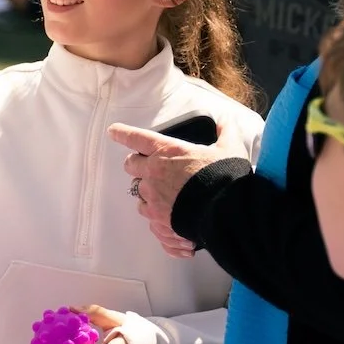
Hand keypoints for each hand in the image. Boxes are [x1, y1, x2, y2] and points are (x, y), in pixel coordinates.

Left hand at [109, 121, 245, 250]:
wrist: (228, 212)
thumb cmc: (226, 177)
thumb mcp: (230, 150)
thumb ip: (226, 134)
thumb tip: (226, 122)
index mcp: (166, 151)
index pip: (136, 138)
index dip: (122, 133)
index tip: (113, 131)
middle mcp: (153, 173)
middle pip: (131, 165)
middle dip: (137, 166)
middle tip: (151, 169)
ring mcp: (153, 197)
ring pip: (139, 194)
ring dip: (149, 194)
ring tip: (169, 198)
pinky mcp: (158, 219)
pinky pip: (149, 218)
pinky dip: (158, 218)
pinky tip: (172, 220)